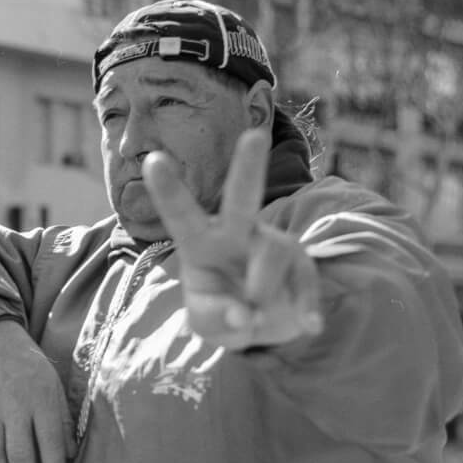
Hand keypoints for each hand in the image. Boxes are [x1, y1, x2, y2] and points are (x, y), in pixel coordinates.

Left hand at [142, 127, 322, 351]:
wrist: (263, 327)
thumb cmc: (223, 315)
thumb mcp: (208, 325)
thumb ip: (217, 320)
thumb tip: (244, 314)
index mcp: (201, 243)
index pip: (181, 215)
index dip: (168, 190)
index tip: (154, 159)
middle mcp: (237, 234)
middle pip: (242, 198)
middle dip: (248, 167)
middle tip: (255, 135)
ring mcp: (273, 245)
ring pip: (272, 254)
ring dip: (261, 292)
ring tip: (255, 319)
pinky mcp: (302, 265)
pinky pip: (305, 282)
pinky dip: (304, 308)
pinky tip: (308, 324)